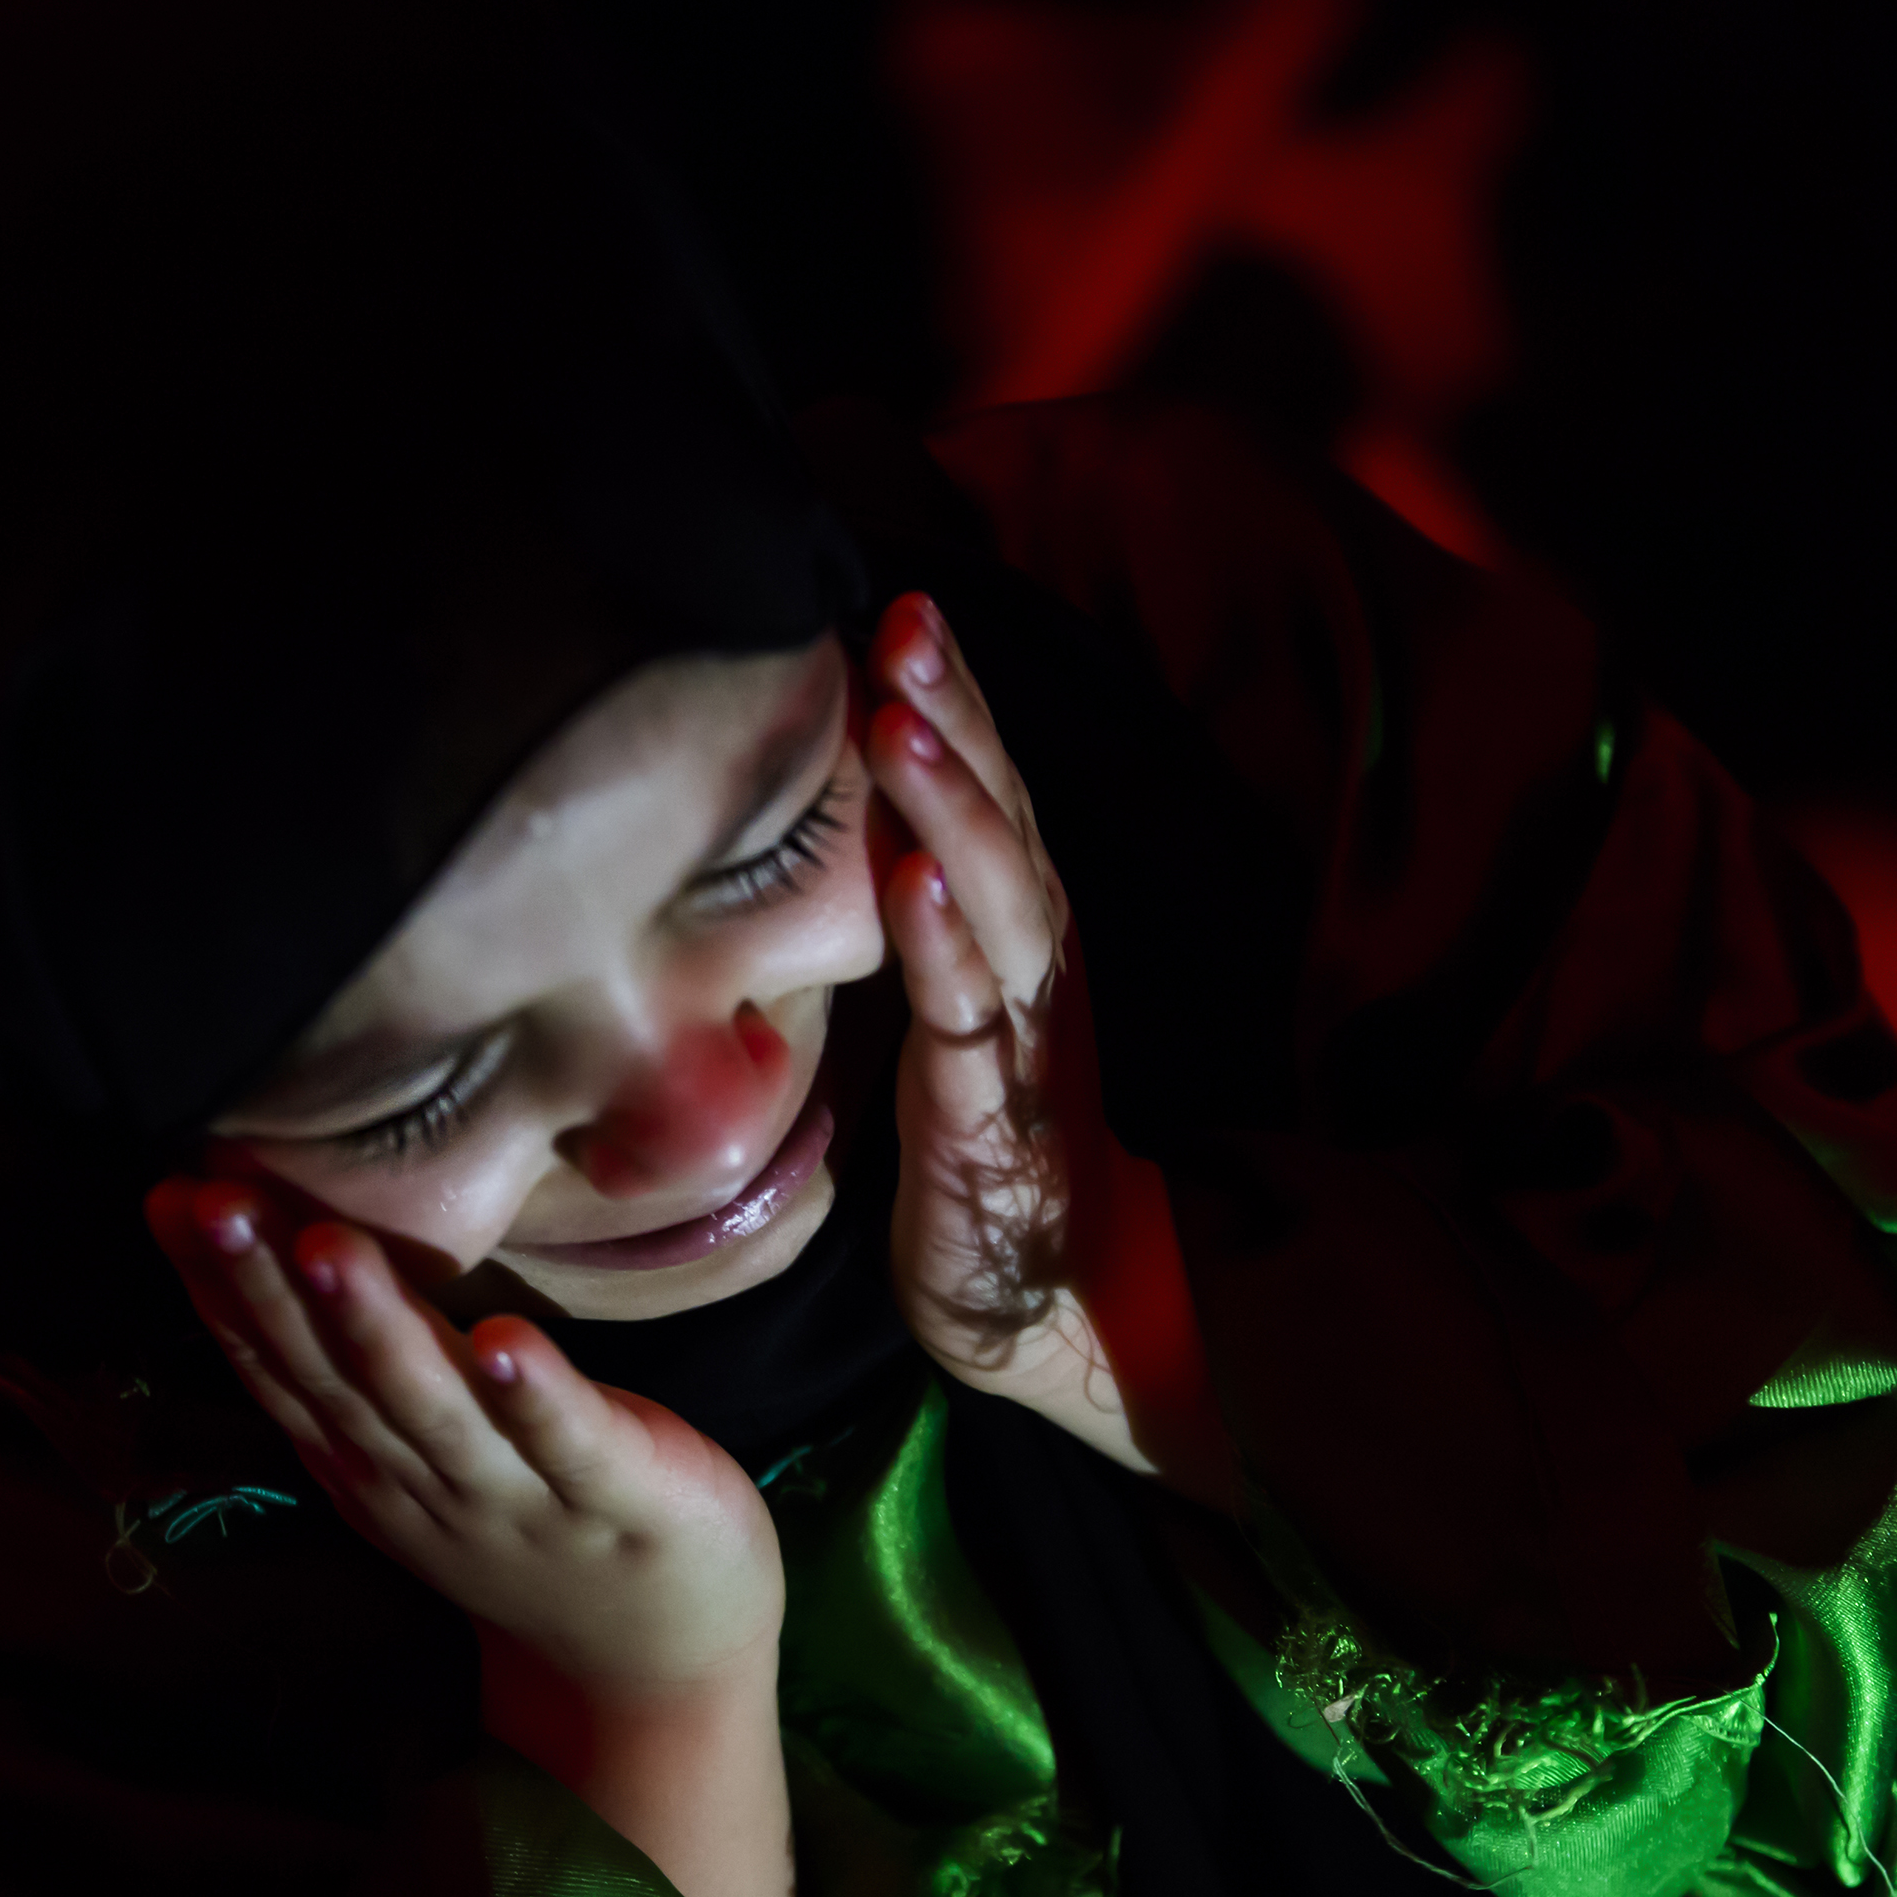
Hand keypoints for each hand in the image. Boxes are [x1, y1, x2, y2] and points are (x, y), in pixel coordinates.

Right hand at [144, 1182, 795, 1896]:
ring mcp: (519, 1496)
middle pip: (337, 1381)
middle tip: (217, 1202)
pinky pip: (567, 1444)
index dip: (223, 1287)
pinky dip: (533, 1396)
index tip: (171, 1196)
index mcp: (371, 1462)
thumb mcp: (418, 1453)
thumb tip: (287, 1245)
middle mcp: (425, 1481)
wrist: (650, 1660)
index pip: (282, 1368)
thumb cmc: (534, 1516)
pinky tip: (504, 1340)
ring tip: (328, 1248)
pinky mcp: (618, 1498)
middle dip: (271, 1289)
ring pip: (433, 1410)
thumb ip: (358, 1369)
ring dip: (377, 1331)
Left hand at [861, 595, 1235, 1507]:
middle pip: (1004, 821)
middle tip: (902, 622)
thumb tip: (846, 805)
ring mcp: (1025, 1043)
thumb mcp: (951, 1002)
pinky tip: (911, 886)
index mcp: (1021, 936)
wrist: (1050, 1294)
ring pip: (996, 904)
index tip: (902, 602)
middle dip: (957, 717)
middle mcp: (1037, 970)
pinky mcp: (995, 1122)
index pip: (993, 794)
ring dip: (951, 808)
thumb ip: (923, 905)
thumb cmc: (987, 1136)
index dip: (958, 698)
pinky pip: (973, 1024)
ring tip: (901, 722)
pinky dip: (946, 950)